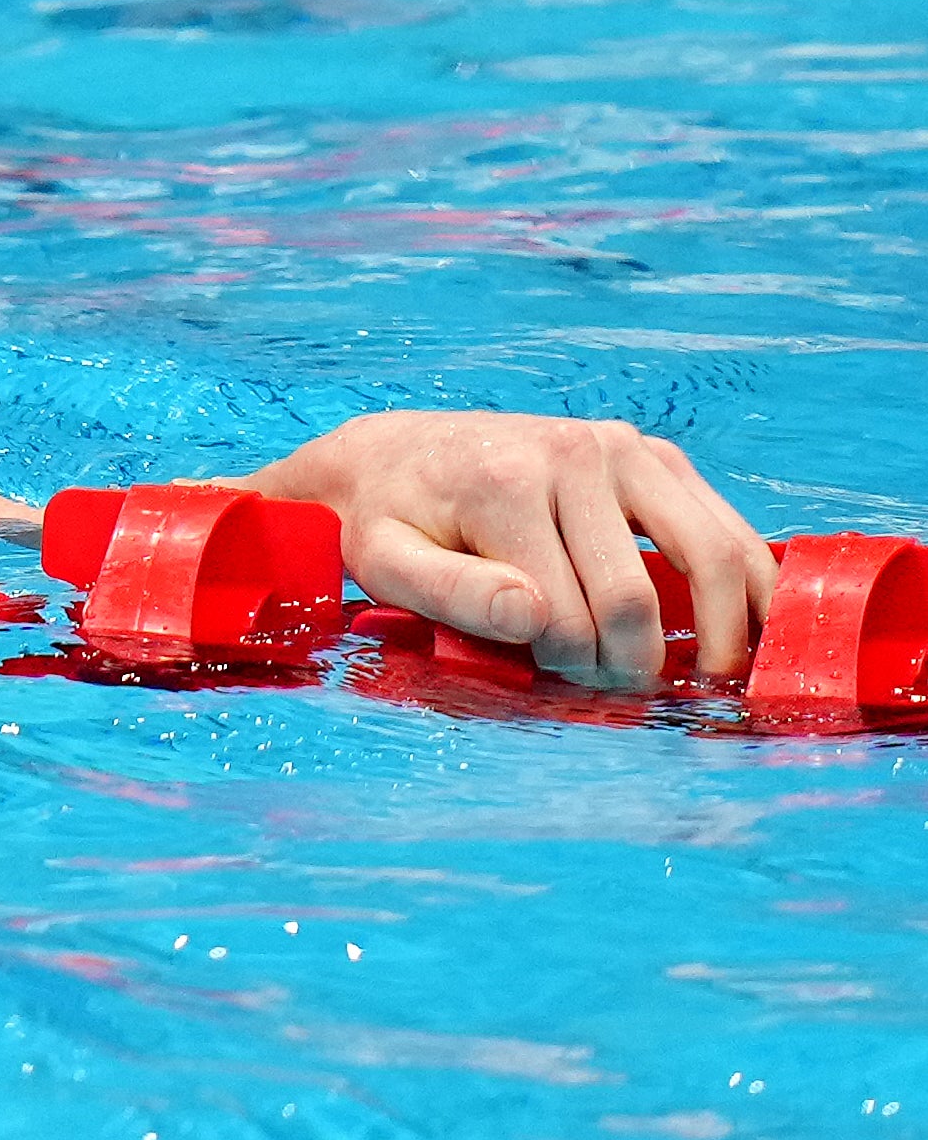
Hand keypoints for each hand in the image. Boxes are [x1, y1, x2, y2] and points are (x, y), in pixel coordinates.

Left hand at [253, 409, 777, 689]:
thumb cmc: (389, 521)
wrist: (395, 455)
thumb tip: (532, 616)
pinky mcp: (657, 456)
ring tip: (704, 678)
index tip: (550, 678)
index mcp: (507, 484)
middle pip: (637, 595)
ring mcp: (625, 450)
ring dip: (719, 634)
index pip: (565, 614)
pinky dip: (752, 585)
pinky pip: (729, 528)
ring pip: (714, 557)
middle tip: (616, 690)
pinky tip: (749, 632)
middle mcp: (575, 454)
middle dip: (631, 662)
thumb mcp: (386, 560)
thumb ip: (449, 593)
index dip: (566, 666)